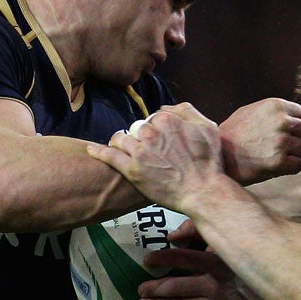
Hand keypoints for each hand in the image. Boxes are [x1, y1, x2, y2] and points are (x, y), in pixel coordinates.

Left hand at [87, 104, 223, 213]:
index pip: (154, 118)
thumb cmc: (209, 162)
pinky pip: (110, 156)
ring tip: (119, 146)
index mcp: (167, 120)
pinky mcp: (132, 170)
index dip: (156, 128)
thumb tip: (165, 107)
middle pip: (136, 128)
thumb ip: (187, 111)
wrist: (203, 191)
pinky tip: (91, 150)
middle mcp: (151, 133)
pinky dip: (99, 151)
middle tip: (145, 148)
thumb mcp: (207, 127)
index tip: (159, 138)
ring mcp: (140, 152)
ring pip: (121, 139)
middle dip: (139, 135)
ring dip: (120, 141)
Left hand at [137, 245, 270, 299]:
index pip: (184, 258)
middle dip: (154, 288)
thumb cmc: (235, 256)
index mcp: (215, 262)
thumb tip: (171, 237)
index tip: (146, 260)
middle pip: (177, 287)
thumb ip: (196, 230)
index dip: (163, 258)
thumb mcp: (221, 238)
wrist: (264, 282)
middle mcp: (215, 285)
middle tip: (139, 288)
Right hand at [218, 98, 300, 184]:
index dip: (298, 127)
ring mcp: (282, 142)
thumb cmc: (233, 134)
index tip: (289, 135)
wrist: (218, 154)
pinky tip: (277, 167)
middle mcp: (282, 121)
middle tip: (286, 149)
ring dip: (296, 156)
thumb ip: (274, 112)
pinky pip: (299, 165)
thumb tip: (295, 116)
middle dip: (300, 141)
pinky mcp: (279, 161)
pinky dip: (291, 168)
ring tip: (279, 157)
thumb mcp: (252, 111)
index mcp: (277, 106)